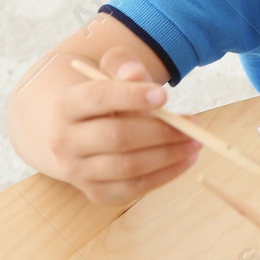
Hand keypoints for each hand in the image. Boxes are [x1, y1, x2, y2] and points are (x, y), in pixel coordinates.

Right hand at [46, 46, 201, 203]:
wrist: (80, 134)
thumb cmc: (105, 99)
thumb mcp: (110, 74)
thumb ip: (123, 66)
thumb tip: (135, 74)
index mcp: (66, 106)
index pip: (98, 98)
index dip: (132, 96)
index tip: (165, 95)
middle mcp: (64, 141)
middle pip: (116, 137)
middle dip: (161, 132)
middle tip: (192, 125)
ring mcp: (77, 171)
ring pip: (128, 166)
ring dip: (168, 155)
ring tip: (194, 143)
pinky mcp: (95, 193)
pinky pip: (134, 187)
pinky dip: (165, 175)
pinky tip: (185, 160)